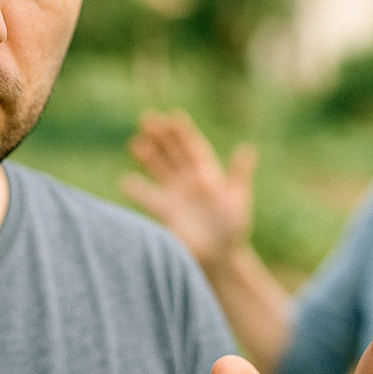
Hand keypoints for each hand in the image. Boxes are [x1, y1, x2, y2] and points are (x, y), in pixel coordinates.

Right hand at [122, 109, 257, 267]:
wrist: (219, 257)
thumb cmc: (232, 230)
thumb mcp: (237, 201)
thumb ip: (238, 176)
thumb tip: (247, 149)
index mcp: (208, 175)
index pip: (193, 147)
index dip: (183, 132)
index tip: (173, 116)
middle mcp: (190, 181)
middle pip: (173, 152)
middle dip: (161, 136)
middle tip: (147, 117)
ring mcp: (176, 195)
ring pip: (159, 169)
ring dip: (148, 156)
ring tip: (135, 143)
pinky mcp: (165, 211)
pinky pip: (148, 197)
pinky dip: (136, 189)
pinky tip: (125, 181)